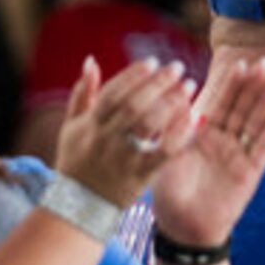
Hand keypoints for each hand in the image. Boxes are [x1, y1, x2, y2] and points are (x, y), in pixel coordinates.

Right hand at [52, 56, 198, 208]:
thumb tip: (91, 60)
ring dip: (171, 103)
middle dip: (158, 84)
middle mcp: (107, 138)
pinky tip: (192, 119)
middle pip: (134, 105)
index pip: (113, 93)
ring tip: (189, 87)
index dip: (133, 75)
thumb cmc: (77, 160)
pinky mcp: (140, 175)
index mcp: (90, 123)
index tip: (153, 63)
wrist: (79, 205)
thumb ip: (83, 93)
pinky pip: (163, 152)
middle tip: (178, 68)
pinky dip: (179, 134)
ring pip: (149, 125)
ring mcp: (124, 157)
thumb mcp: (72, 125)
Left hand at [148, 55, 264, 247]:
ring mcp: (238, 156)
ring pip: (256, 122)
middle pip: (242, 107)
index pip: (221, 103)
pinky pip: (263, 147)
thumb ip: (174, 125)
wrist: (182, 228)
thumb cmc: (169, 193)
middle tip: (264, 62)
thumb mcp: (166, 153)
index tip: (242, 63)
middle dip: (254, 85)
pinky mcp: (250, 173)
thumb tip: (178, 95)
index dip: (232, 84)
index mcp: (203, 134)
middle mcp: (224, 142)